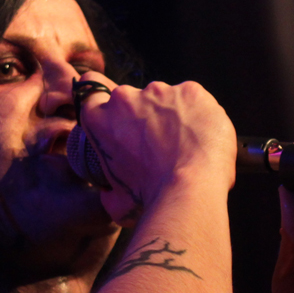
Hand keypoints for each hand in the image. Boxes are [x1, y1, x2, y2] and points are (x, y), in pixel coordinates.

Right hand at [74, 72, 236, 224]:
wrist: (188, 190)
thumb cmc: (149, 200)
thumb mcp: (116, 202)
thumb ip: (109, 190)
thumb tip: (110, 194)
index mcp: (99, 119)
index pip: (92, 93)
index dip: (106, 105)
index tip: (120, 120)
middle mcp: (124, 98)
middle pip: (133, 99)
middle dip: (144, 116)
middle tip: (160, 145)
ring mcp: (158, 91)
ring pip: (165, 98)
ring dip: (172, 115)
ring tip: (186, 145)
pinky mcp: (190, 91)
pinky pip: (193, 100)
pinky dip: (198, 114)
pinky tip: (202, 138)